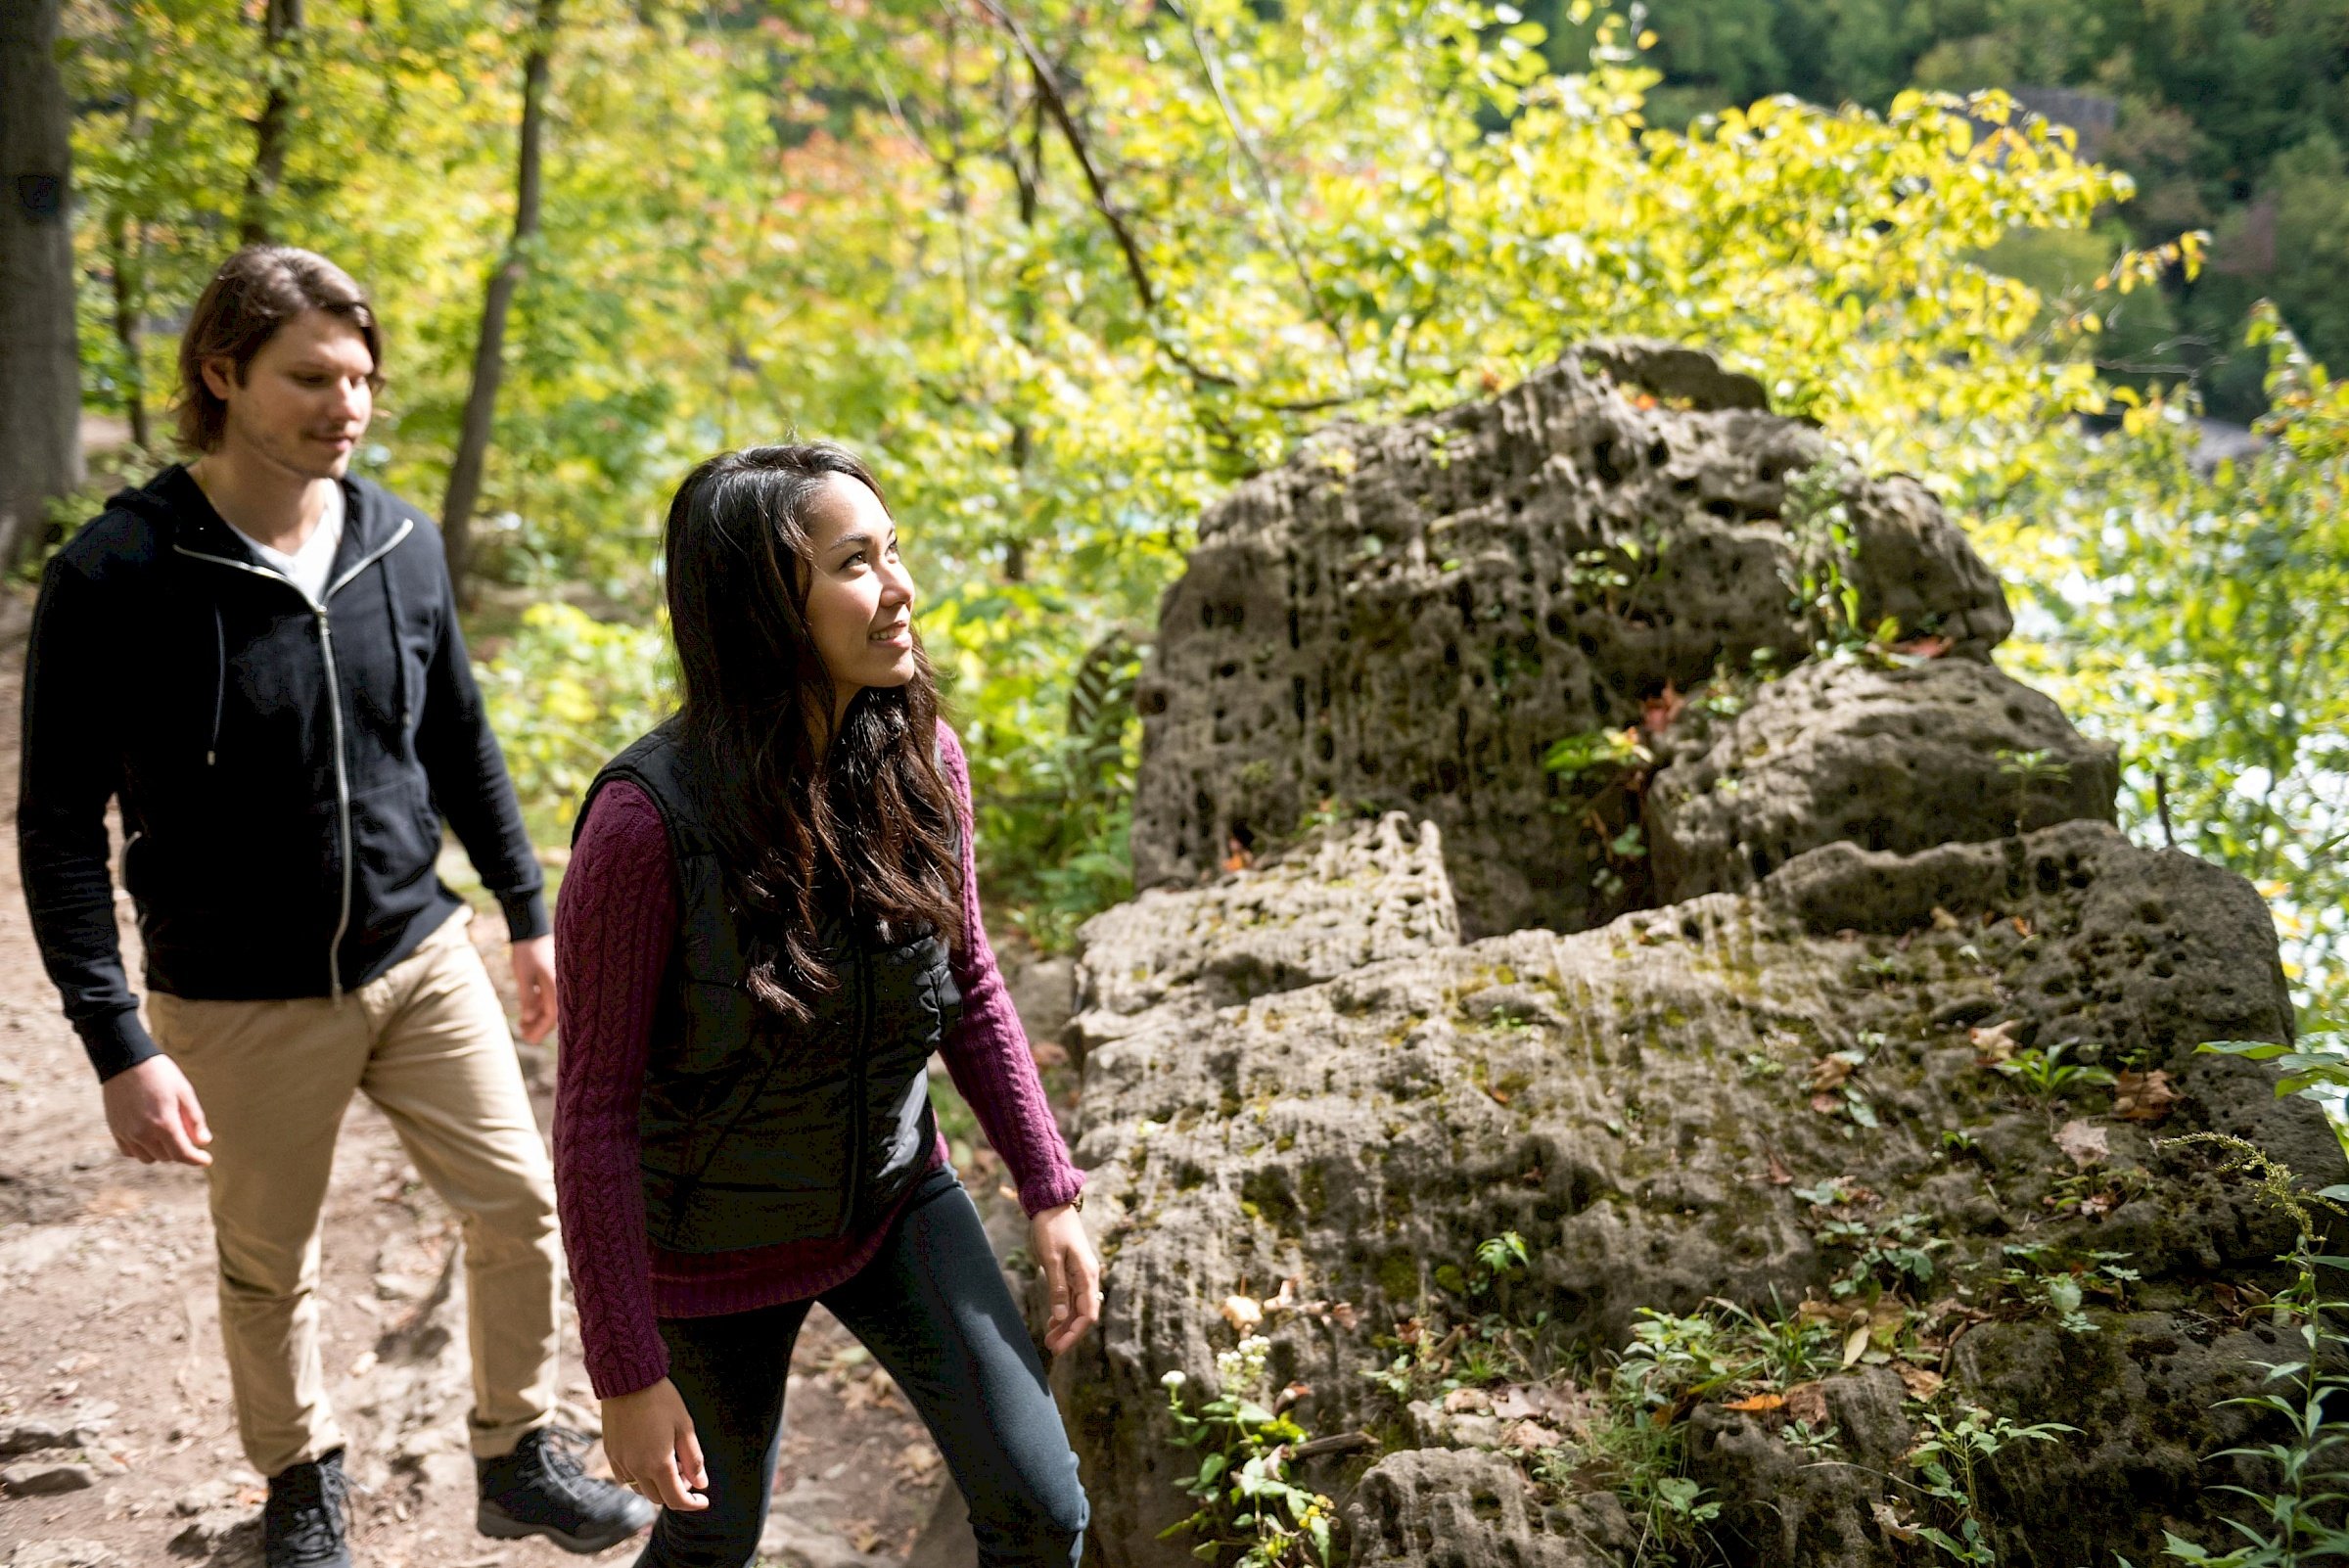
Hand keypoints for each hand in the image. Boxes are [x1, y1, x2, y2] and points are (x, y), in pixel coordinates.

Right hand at [101, 1055, 211, 1165]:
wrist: (126, 1061)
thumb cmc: (160, 1074)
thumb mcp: (185, 1092)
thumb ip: (195, 1120)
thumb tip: (203, 1142)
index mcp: (163, 1124)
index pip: (182, 1154)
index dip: (196, 1160)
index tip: (206, 1159)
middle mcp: (142, 1133)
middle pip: (167, 1157)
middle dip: (181, 1151)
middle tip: (188, 1136)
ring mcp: (126, 1133)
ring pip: (148, 1158)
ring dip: (161, 1152)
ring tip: (169, 1135)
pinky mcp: (115, 1130)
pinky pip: (130, 1152)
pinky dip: (142, 1150)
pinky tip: (150, 1137)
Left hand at [512, 934, 557, 1044]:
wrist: (532, 929)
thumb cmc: (527, 952)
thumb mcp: (523, 975)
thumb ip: (527, 998)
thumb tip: (528, 1019)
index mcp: (558, 986)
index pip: (552, 1015)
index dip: (540, 1029)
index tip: (529, 1040)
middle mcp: (562, 986)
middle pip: (554, 1014)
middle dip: (539, 1027)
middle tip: (525, 1037)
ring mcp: (558, 982)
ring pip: (550, 1006)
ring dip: (537, 1017)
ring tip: (522, 1026)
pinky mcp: (552, 978)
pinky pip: (548, 997)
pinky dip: (538, 1006)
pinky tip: (527, 1013)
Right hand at [601, 1377, 707, 1511]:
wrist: (628, 1380)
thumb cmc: (661, 1400)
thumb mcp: (685, 1428)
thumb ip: (693, 1459)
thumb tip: (701, 1484)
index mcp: (657, 1464)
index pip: (676, 1499)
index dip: (692, 1504)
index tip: (702, 1500)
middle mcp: (636, 1469)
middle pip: (658, 1498)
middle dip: (676, 1492)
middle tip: (687, 1472)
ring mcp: (620, 1462)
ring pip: (641, 1490)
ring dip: (657, 1486)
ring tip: (669, 1463)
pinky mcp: (610, 1454)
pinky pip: (626, 1478)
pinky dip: (640, 1477)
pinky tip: (649, 1458)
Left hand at [1031, 1202, 1101, 1354]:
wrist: (1051, 1203)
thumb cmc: (1051, 1228)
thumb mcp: (1051, 1258)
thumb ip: (1057, 1287)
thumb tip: (1062, 1316)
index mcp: (1087, 1274)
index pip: (1087, 1313)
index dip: (1075, 1333)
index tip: (1060, 1347)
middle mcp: (1087, 1277)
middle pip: (1083, 1313)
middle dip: (1069, 1333)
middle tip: (1052, 1349)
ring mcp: (1079, 1274)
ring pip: (1076, 1307)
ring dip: (1065, 1324)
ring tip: (1049, 1339)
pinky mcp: (1071, 1270)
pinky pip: (1070, 1297)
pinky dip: (1062, 1311)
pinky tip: (1052, 1321)